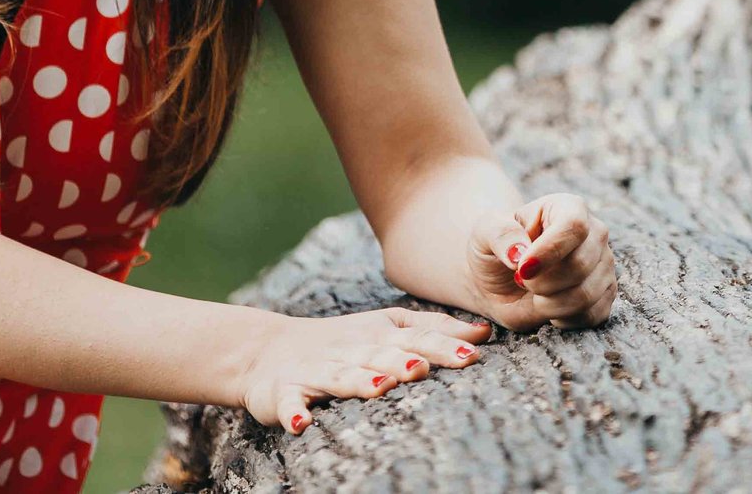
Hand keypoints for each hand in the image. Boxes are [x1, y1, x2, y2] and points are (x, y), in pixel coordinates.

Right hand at [234, 305, 492, 433]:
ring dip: (357, 381)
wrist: (266, 351)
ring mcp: (317, 371)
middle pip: (380, 354)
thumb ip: (433, 330)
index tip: (473, 353)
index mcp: (377, 334)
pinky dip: (294, 413)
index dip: (441, 343)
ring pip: (339, 376)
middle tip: (425, 368)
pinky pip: (289, 404)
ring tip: (379, 388)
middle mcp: (350, 349)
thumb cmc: (342, 343)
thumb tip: (485, 332)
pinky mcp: (285, 392)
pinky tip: (301, 424)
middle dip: (403, 360)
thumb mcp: (386, 329)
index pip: (414, 336)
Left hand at [467, 192, 617, 331]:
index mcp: (567, 207)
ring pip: (586, 294)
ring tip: (534, 293)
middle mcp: (594, 233)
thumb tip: (519, 252)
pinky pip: (593, 315)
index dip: (549, 251)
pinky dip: (565, 318)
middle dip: (542, 283)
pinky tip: (549, 306)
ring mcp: (603, 265)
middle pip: (580, 264)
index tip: (522, 269)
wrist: (501, 277)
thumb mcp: (485, 233)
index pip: (574, 226)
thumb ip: (499, 234)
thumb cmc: (496, 248)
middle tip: (521, 279)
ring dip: (550, 304)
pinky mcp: (605, 294)